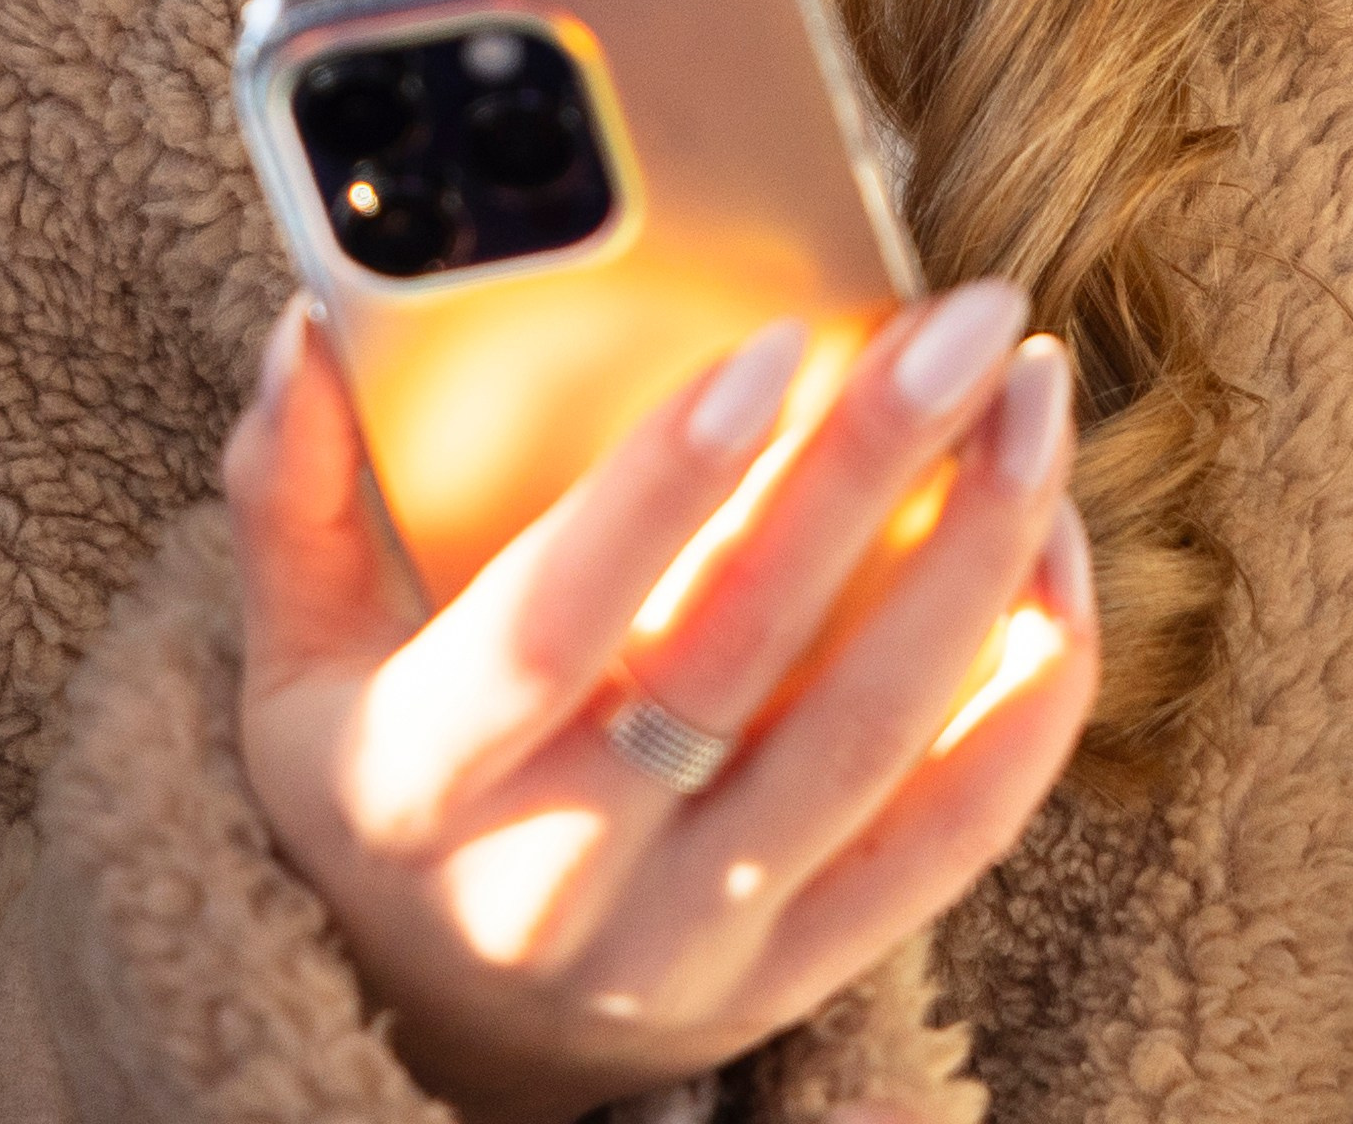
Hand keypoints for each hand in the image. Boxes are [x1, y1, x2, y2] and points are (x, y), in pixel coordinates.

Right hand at [224, 282, 1093, 1123]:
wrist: (444, 1031)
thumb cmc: (385, 789)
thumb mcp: (294, 667)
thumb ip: (291, 497)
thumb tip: (304, 329)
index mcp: (420, 784)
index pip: (548, 624)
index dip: (659, 486)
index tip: (778, 345)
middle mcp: (558, 878)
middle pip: (739, 656)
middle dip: (870, 466)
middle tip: (968, 321)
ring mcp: (692, 940)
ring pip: (867, 740)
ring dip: (975, 557)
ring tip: (1038, 401)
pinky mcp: (803, 970)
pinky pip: (949, 840)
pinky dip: (1026, 700)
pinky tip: (1061, 556)